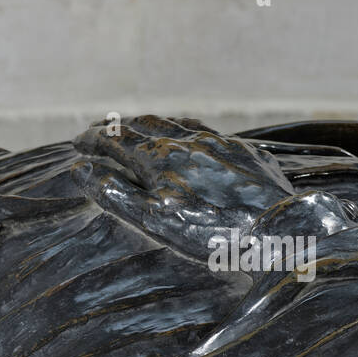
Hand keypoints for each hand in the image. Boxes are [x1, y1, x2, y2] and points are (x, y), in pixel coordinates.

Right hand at [70, 115, 296, 255]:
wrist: (280, 232)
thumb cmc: (212, 233)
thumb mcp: (153, 220)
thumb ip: (115, 193)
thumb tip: (82, 168)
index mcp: (160, 157)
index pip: (118, 139)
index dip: (94, 139)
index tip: (78, 143)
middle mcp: (188, 141)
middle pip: (145, 124)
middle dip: (117, 127)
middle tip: (99, 132)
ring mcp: (219, 143)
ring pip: (175, 123)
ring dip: (148, 124)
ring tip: (134, 130)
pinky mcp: (244, 152)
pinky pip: (205, 131)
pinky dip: (180, 129)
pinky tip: (184, 137)